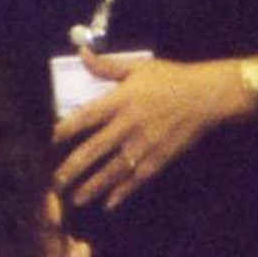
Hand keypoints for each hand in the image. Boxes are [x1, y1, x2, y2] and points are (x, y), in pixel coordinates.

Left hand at [53, 48, 243, 209]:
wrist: (206, 97)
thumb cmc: (171, 79)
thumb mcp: (138, 67)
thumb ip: (107, 66)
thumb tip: (82, 53)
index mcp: (121, 101)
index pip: (85, 117)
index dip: (66, 129)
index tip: (51, 140)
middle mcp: (128, 126)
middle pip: (94, 150)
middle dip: (72, 168)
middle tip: (56, 182)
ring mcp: (144, 146)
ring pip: (112, 171)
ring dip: (92, 187)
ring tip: (75, 199)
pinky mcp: (159, 159)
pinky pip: (136, 179)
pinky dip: (122, 192)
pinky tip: (109, 203)